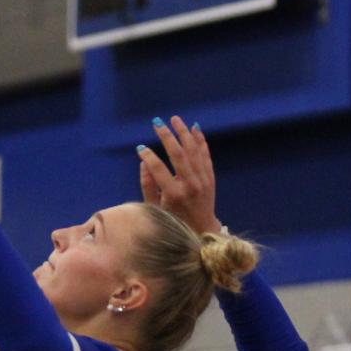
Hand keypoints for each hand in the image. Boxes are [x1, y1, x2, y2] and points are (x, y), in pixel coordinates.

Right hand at [138, 115, 221, 234]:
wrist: (202, 230)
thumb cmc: (173, 221)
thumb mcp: (155, 208)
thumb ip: (148, 186)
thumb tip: (144, 162)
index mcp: (174, 194)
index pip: (158, 169)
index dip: (148, 156)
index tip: (140, 148)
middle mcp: (190, 185)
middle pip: (178, 154)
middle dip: (166, 136)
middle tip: (157, 123)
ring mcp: (203, 180)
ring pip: (193, 150)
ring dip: (184, 132)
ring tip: (175, 119)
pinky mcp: (210, 178)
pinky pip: (205, 155)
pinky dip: (200, 141)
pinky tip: (194, 128)